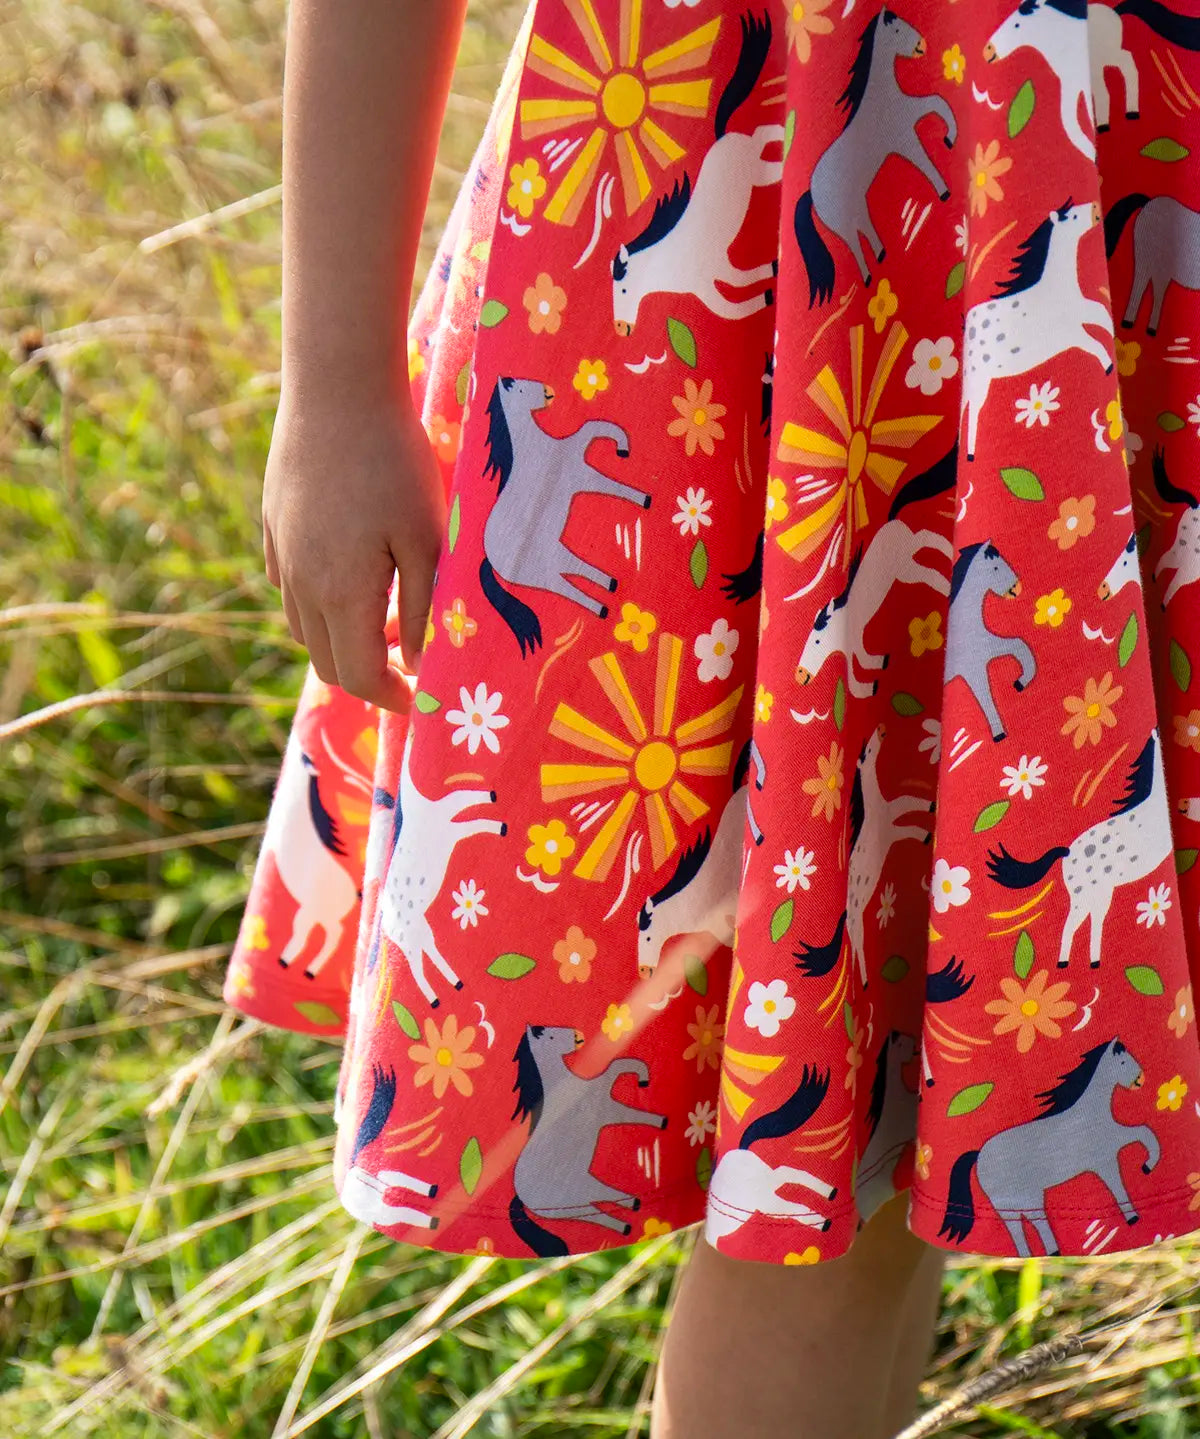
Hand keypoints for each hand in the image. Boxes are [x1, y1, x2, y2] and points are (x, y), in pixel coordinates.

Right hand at [261, 388, 444, 712]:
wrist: (337, 388)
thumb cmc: (395, 462)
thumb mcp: (427, 539)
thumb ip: (424, 607)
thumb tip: (418, 663)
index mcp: (339, 594)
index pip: (358, 676)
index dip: (390, 698)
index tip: (418, 698)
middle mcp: (301, 584)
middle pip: (326, 662)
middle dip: (366, 678)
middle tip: (407, 669)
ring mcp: (282, 553)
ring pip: (304, 628)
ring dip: (342, 642)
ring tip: (386, 625)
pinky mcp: (275, 525)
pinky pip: (291, 588)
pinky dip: (320, 605)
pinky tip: (351, 582)